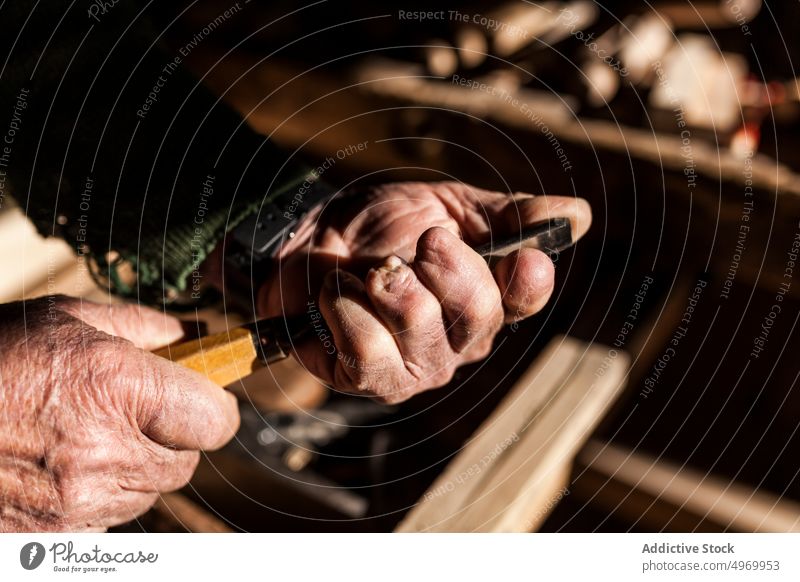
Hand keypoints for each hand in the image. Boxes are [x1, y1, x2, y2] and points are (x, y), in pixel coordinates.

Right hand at [0, 296, 238, 531]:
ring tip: (86, 435)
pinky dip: (100, 495)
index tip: (201, 395)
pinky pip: (107, 519)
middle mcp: (106, 451)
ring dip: (135, 467)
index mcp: (117, 386)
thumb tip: (185, 335)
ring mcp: (78, 503)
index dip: (212, 405)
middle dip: (172, 436)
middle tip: (137, 412)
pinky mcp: (54, 537)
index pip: (215, 419)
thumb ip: (137, 325)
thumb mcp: (60, 319)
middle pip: (186, 461)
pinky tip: (61, 466)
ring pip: (148, 493)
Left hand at [260, 181, 590, 402]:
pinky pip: (366, 354)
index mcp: (487, 298)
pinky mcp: (364, 379)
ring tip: (370, 269)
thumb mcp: (448, 207)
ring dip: (390, 285)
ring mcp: (414, 367)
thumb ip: (507, 215)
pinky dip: (346, 307)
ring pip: (420, 336)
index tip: (526, 258)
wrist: (311, 238)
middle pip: (478, 316)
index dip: (529, 284)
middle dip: (445, 266)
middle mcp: (459, 342)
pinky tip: (338, 292)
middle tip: (422, 240)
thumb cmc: (384, 226)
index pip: (524, 302)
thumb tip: (577, 216)